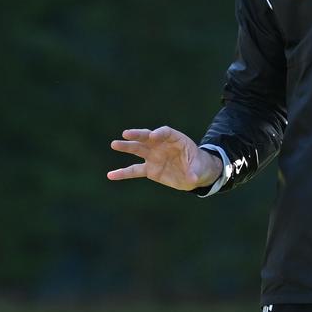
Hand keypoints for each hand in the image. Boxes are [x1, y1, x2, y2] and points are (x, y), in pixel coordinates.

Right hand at [107, 127, 221, 190]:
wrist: (194, 174)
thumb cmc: (198, 166)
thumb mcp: (200, 169)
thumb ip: (194, 172)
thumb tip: (192, 179)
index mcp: (176, 140)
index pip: (165, 132)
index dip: (159, 133)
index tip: (153, 135)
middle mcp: (161, 145)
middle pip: (147, 137)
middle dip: (137, 135)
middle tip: (126, 133)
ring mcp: (154, 156)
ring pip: (138, 149)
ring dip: (126, 147)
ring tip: (114, 144)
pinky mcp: (149, 169)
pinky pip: (134, 170)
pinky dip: (123, 173)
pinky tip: (111, 175)